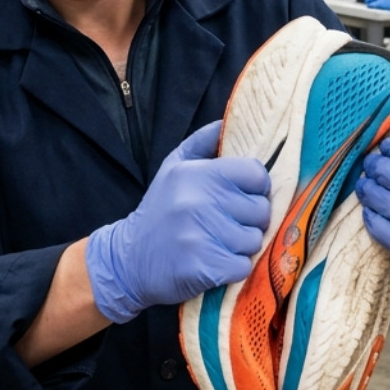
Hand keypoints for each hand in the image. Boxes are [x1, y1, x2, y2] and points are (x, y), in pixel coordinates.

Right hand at [85, 121, 271, 322]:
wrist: (128, 261)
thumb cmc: (159, 211)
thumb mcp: (173, 167)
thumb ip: (203, 142)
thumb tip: (229, 121)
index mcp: (196, 174)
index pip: (256, 174)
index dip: (256, 186)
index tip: (243, 196)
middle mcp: (199, 202)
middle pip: (260, 210)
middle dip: (249, 219)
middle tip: (226, 224)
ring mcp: (202, 236)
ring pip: (254, 240)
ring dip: (241, 245)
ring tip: (217, 243)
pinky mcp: (205, 268)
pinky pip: (243, 266)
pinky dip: (233, 268)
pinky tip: (213, 262)